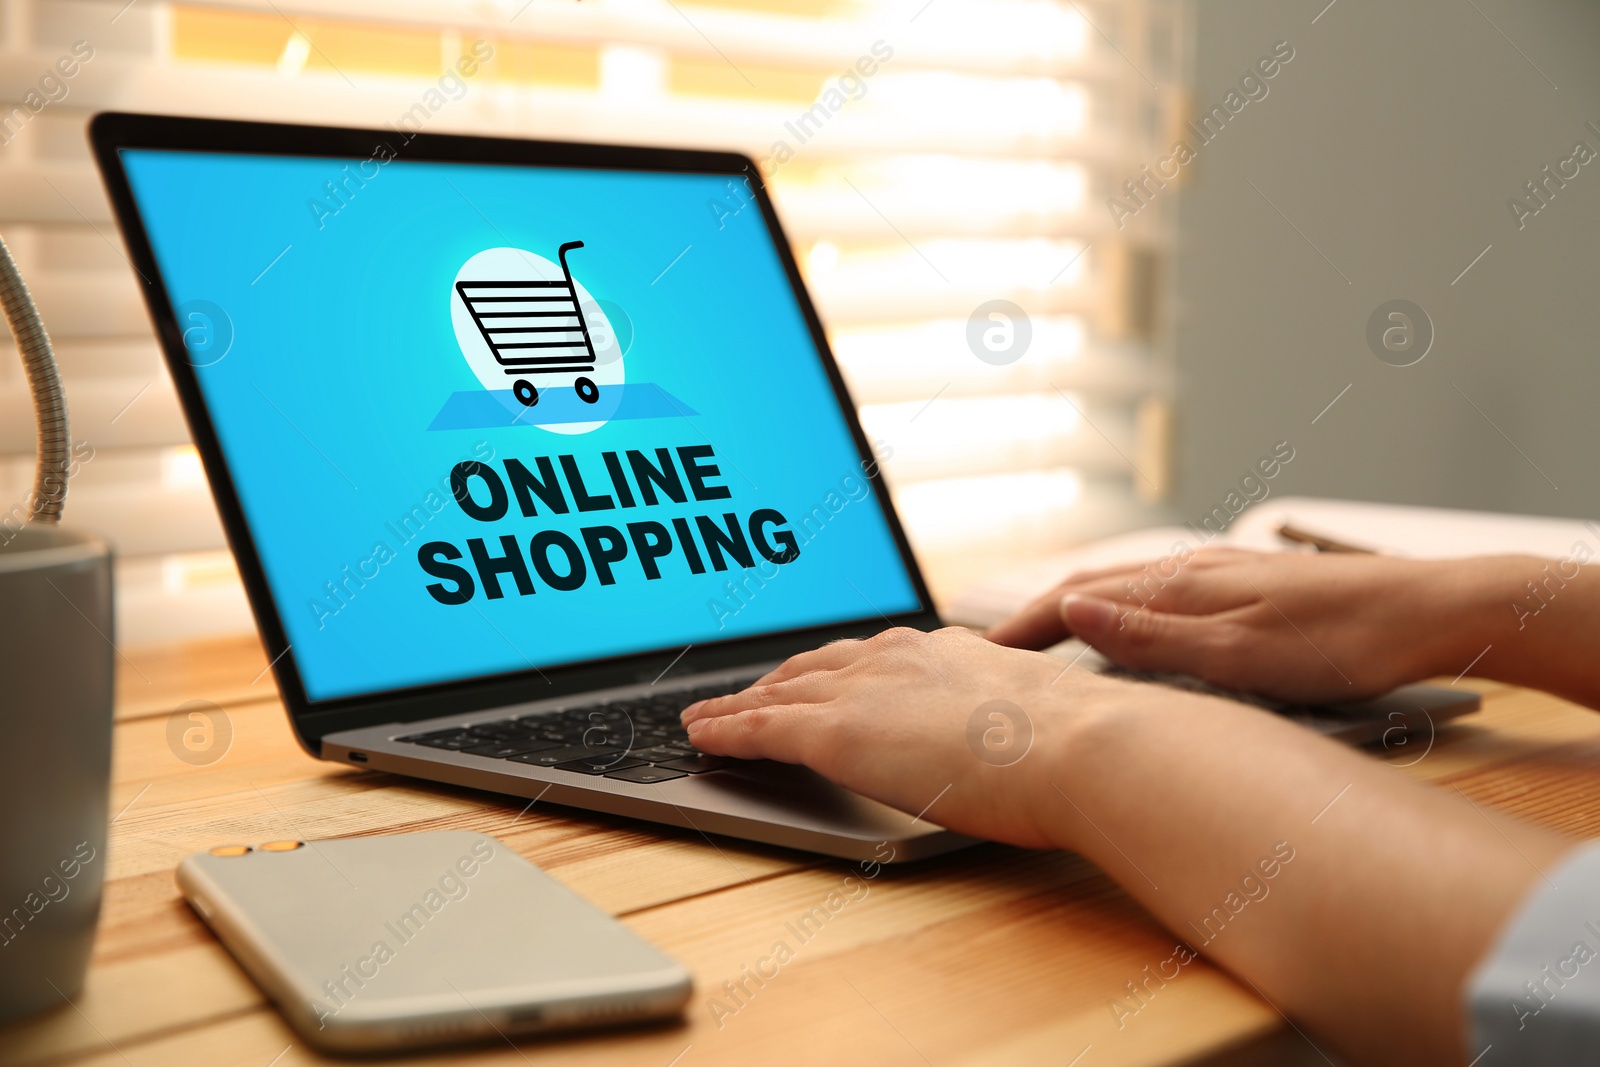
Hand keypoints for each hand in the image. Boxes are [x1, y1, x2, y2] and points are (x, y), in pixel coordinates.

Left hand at [680, 626, 1115, 847]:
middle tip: (748, 693)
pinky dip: (727, 730)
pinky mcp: (835, 731)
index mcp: (945, 652)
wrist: (1077, 746)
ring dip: (740, 703)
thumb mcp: (1038, 719)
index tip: (818, 679)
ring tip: (709, 716)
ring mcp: (862, 690)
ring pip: (779, 693)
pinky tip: (702, 736)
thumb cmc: (1078, 746)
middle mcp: (896, 658)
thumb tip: (1018, 742)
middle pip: (816, 667)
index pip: (871, 659)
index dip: (834, 671)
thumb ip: (1007, 722)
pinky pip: (761, 727)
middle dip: (777, 681)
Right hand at [986, 549, 1499, 703]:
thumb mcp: (1240, 654)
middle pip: (1094, 587)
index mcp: (1182, 587)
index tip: (977, 655)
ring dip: (1079, 609)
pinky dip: (1123, 610)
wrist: (1431, 612)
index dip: (1022, 628)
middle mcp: (1193, 571)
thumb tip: (1071, 608)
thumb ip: (1151, 636)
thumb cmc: (1342, 642)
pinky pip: (1162, 594)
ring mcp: (1221, 575)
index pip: (1077, 603)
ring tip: (1048, 638)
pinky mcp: (1248, 587)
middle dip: (1039, 615)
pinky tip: (1136, 628)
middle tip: (996, 649)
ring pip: (1128, 587)